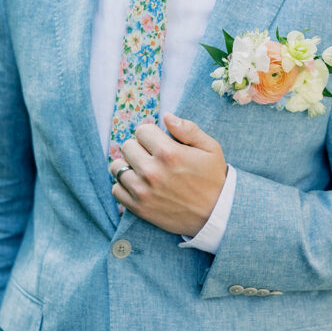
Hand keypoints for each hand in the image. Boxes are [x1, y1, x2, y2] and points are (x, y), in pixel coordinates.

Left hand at [110, 113, 226, 236]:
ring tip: (143, 170)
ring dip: (129, 165)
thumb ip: (188, 129)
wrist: (215, 214)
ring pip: (117, 167)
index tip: (159, 142)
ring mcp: (143, 190)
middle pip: (127, 146)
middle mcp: (151, 171)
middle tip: (152, 156)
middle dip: (140, 147)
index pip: (142, 130)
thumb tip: (166, 116)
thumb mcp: (210, 148)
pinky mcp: (138, 207)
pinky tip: (138, 185)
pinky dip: (124, 185)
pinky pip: (116, 189)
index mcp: (168, 153)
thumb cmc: (213, 178)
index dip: (151, 134)